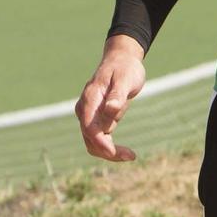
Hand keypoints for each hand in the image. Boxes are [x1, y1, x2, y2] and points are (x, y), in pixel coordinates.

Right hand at [76, 35, 147, 162]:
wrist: (122, 60)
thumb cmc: (125, 68)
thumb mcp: (125, 79)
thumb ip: (117, 95)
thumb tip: (111, 109)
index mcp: (90, 98)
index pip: (89, 126)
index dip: (99, 141)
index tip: (114, 152)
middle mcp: (85, 109)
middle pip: (89, 138)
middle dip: (107, 151)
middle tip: (131, 156)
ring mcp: (89, 116)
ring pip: (93, 142)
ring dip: (109, 152)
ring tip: (131, 155)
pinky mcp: (97, 120)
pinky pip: (100, 139)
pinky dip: (110, 148)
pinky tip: (128, 153)